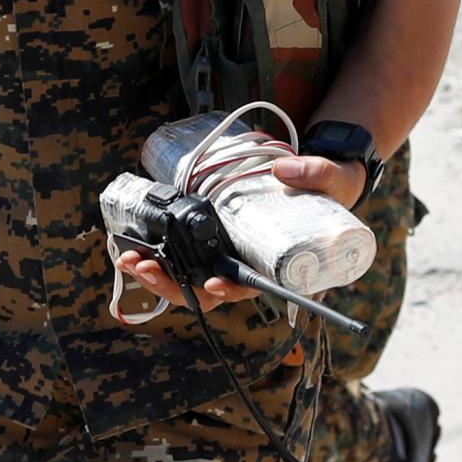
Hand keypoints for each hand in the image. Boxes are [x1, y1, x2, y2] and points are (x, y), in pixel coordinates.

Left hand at [115, 154, 367, 311]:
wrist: (322, 178)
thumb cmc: (331, 190)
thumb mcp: (332, 180)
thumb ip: (314, 173)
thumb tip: (284, 170)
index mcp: (275, 263)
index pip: (249, 287)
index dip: (227, 291)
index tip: (211, 285)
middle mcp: (246, 263)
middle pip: (206, 290)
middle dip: (172, 284)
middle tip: (147, 267)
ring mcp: (226, 252)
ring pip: (187, 278)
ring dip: (156, 273)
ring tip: (130, 258)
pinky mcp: (212, 238)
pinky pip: (181, 256)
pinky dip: (156, 254)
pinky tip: (132, 246)